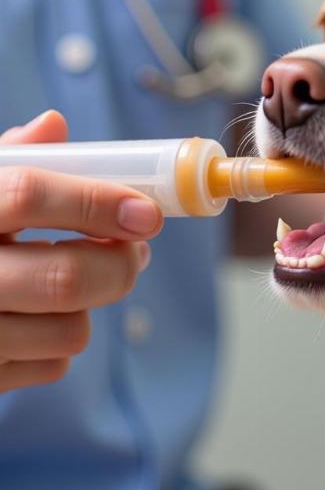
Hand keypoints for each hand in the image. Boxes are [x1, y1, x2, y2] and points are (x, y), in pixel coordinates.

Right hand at [0, 111, 162, 390]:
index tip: (146, 212)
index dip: (97, 201)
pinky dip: (62, 341)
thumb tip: (54, 125)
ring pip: (71, 329)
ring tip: (87, 280)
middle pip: (67, 277)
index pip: (29, 195)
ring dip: (93, 305)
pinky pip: (54, 364)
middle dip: (121, 264)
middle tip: (134, 249)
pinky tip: (42, 316)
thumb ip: (10, 162)